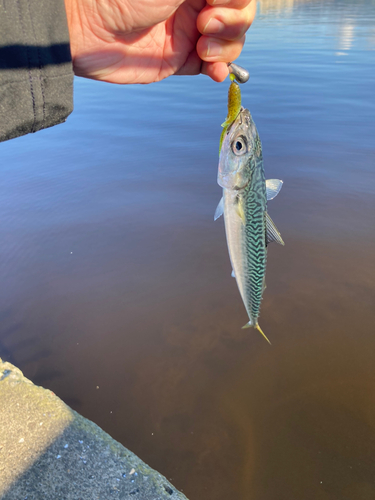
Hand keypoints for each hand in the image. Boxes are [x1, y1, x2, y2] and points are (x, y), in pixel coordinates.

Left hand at [64, 0, 255, 83]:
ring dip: (227, 47)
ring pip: (231, 40)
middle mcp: (197, 1)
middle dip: (233, 21)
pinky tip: (216, 72)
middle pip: (240, 13)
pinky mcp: (181, 59)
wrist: (88, 29)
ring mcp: (190, 31)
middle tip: (204, 23)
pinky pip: (213, 66)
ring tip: (202, 47)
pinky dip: (221, 69)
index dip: (236, 0)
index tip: (214, 1)